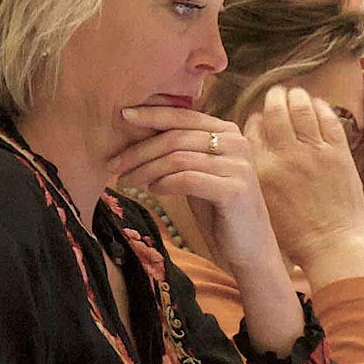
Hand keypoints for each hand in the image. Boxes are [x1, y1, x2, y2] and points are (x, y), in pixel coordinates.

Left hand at [113, 104, 303, 354]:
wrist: (250, 249)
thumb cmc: (219, 210)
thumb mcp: (198, 172)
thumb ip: (180, 150)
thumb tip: (139, 131)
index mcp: (227, 131)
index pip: (183, 116)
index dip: (151, 114)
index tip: (122, 115)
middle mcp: (236, 142)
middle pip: (176, 137)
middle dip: (139, 150)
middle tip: (114, 164)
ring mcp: (238, 165)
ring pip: (177, 158)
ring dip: (145, 170)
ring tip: (126, 181)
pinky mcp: (234, 189)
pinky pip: (187, 179)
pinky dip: (163, 184)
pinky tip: (150, 191)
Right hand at [244, 85, 363, 285]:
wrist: (330, 247)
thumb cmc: (293, 235)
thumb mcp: (261, 204)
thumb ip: (254, 175)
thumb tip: (246, 153)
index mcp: (261, 169)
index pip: (251, 129)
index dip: (254, 119)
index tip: (258, 117)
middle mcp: (284, 156)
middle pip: (274, 111)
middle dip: (273, 97)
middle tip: (275, 93)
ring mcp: (313, 153)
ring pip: (301, 108)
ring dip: (297, 96)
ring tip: (295, 93)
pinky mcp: (338, 154)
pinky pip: (328, 119)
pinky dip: (321, 107)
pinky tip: (318, 104)